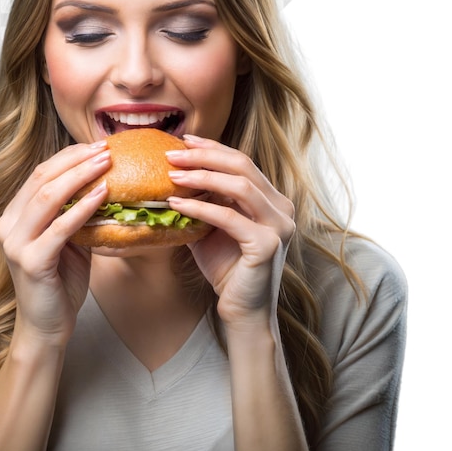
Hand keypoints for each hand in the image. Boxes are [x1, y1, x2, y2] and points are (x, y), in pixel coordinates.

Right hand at [0, 142, 109, 347]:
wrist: (47, 325)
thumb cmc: (60, 281)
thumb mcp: (67, 239)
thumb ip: (74, 212)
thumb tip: (105, 182)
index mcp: (13, 216)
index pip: (39, 174)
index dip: (68, 156)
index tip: (95, 145)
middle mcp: (8, 226)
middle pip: (42, 179)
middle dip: (76, 160)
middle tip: (105, 148)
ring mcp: (16, 243)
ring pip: (48, 196)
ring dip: (81, 176)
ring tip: (107, 163)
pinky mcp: (31, 262)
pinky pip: (61, 227)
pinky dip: (84, 207)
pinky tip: (103, 193)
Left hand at [166, 135, 294, 327]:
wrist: (241, 310)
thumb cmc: (225, 268)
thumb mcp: (210, 226)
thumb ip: (202, 201)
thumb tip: (170, 175)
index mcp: (271, 199)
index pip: (241, 162)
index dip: (213, 147)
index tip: (184, 140)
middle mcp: (282, 207)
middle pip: (242, 166)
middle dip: (204, 156)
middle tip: (172, 155)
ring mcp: (280, 225)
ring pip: (240, 186)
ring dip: (202, 177)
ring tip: (172, 175)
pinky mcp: (268, 244)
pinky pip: (230, 217)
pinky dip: (201, 208)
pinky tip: (178, 203)